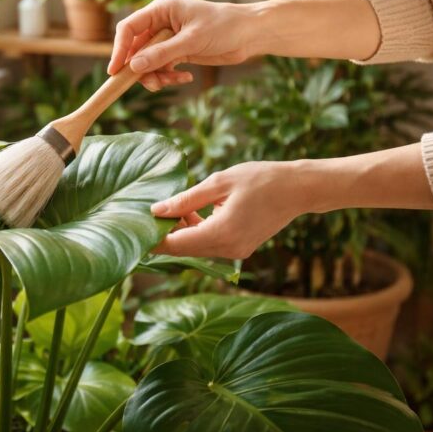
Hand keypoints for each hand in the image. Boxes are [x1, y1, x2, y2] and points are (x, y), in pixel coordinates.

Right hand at [109, 0, 255, 91]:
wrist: (250, 34)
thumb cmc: (224, 26)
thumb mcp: (192, 40)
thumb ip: (162, 53)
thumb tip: (134, 66)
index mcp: (160, 10)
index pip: (129, 28)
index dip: (119, 49)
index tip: (116, 70)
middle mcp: (160, 23)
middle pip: (136, 49)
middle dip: (142, 68)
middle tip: (153, 84)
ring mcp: (168, 39)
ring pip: (148, 62)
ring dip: (156, 75)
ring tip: (173, 80)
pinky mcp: (178, 52)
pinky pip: (162, 67)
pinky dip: (169, 76)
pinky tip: (186, 77)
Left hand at [151, 161, 309, 258]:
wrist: (298, 189)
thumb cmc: (261, 179)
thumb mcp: (219, 182)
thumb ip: (186, 199)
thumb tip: (156, 210)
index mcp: (221, 234)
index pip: (175, 245)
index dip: (153, 237)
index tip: (134, 225)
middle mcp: (228, 250)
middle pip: (183, 249)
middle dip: (165, 233)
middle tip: (149, 211)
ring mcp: (236, 252)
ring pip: (195, 247)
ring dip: (181, 230)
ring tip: (173, 206)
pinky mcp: (240, 249)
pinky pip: (209, 244)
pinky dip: (197, 230)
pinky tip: (193, 211)